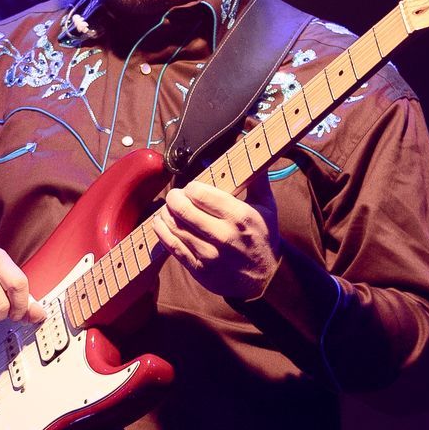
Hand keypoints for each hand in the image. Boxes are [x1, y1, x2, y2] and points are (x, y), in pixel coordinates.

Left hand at [161, 173, 281, 302]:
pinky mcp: (198, 269)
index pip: (200, 193)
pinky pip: (171, 246)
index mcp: (239, 216)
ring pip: (173, 226)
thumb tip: (251, 150)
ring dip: (165, 213)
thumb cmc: (262, 238)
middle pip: (182, 209)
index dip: (191, 187)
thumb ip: (257, 179)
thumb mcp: (267, 207)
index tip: (192, 188)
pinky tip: (161, 223)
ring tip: (168, 208)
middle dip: (174, 197)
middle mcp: (223, 236)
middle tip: (175, 196)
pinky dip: (162, 231)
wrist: (263, 279)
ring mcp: (209, 255)